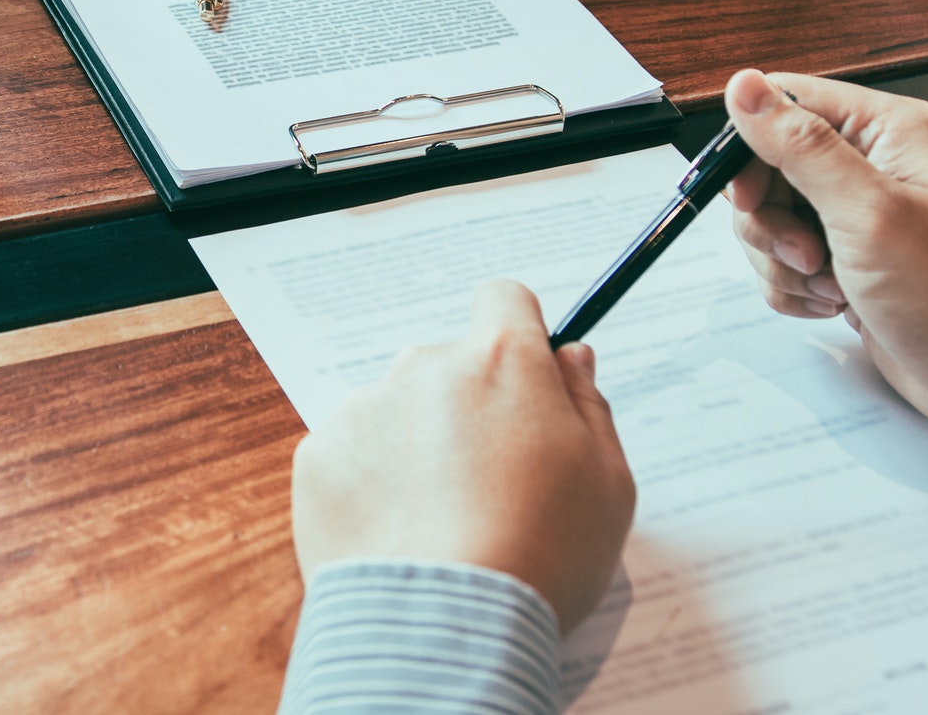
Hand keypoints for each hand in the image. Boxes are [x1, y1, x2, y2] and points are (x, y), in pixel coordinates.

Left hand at [291, 280, 633, 632]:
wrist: (442, 627)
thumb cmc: (541, 558)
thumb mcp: (607, 484)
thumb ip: (589, 405)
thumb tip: (568, 358)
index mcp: (501, 362)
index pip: (505, 301)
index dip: (519, 334)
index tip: (524, 376)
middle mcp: (425, 368)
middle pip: (450, 366)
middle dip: (469, 408)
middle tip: (490, 484)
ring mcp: (364, 408)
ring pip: (399, 411)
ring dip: (418, 447)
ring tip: (442, 524)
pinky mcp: (319, 454)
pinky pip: (354, 454)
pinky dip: (373, 485)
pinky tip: (401, 536)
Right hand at [725, 69, 927, 443]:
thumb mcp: (870, 213)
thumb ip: (801, 147)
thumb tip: (744, 85)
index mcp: (887, 130)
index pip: (786, 102)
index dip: (752, 148)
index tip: (751, 198)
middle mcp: (873, 164)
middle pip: (767, 167)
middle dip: (770, 220)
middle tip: (807, 254)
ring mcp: (859, 215)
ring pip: (770, 219)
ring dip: (782, 261)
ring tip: (830, 285)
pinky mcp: (848, 259)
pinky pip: (784, 261)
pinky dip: (794, 287)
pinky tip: (833, 303)